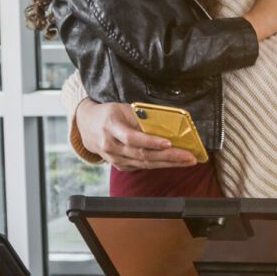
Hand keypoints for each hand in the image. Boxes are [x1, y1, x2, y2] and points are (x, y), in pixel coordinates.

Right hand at [76, 98, 197, 170]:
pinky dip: (159, 165)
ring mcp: (115, 158)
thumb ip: (141, 118)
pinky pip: (141, 166)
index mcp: (111, 128)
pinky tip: (173, 163)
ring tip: (187, 161)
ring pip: (144, 163)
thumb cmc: (110, 114)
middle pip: (143, 154)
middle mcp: (111, 146)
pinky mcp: (120, 165)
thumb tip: (166, 125)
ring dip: (168, 163)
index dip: (151, 142)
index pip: (132, 138)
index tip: (169, 143)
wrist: (86, 126)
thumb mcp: (123, 109)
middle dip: (169, 157)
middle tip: (189, 157)